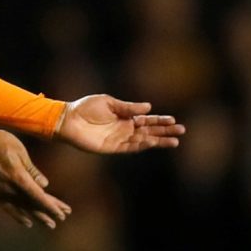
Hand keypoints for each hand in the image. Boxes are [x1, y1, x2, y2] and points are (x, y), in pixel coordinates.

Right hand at [0, 128, 70, 228]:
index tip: (62, 213)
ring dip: (38, 217)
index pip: (39, 196)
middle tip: (62, 218)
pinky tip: (27, 222)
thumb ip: (32, 170)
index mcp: (18, 177)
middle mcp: (10, 188)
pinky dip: (19, 217)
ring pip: (23, 209)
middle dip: (48, 212)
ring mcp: (1, 192)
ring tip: (50, 225)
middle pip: (33, 204)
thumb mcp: (19, 151)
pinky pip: (8, 208)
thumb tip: (44, 185)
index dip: (51, 206)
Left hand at [55, 94, 185, 152]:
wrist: (68, 119)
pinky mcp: (112, 147)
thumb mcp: (108, 102)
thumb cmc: (85, 108)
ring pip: (143, 140)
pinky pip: (130, 147)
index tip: (173, 120)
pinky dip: (142, 145)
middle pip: (149, 131)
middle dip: (165, 131)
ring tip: (174, 141)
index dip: (160, 120)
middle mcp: (124, 128)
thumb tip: (148, 107)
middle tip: (182, 130)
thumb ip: (128, 107)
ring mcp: (119, 139)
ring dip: (158, 141)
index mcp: (123, 116)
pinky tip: (152, 141)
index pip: (146, 119)